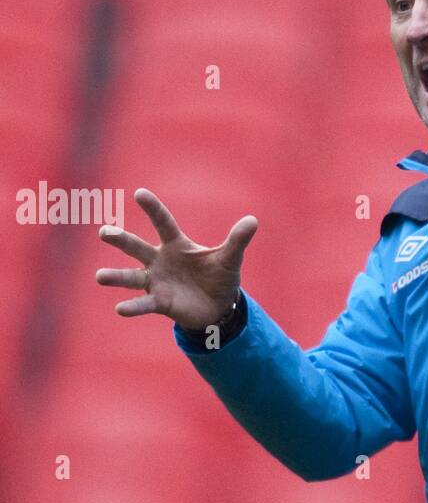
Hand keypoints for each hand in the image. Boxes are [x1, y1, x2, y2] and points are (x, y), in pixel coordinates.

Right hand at [96, 188, 257, 329]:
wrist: (218, 307)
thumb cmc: (219, 277)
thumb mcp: (230, 258)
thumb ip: (237, 240)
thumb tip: (253, 220)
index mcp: (176, 244)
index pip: (163, 223)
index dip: (153, 209)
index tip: (139, 193)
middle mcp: (160, 260)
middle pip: (137, 247)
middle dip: (121, 239)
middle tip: (104, 232)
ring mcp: (157, 281)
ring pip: (131, 277)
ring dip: (115, 277)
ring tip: (99, 276)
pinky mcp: (160, 302)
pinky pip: (144, 303)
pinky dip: (133, 306)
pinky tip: (120, 308)